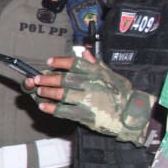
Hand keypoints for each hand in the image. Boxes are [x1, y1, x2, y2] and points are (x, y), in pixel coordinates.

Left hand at [27, 52, 154, 142]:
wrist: (131, 115)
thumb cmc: (121, 93)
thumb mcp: (112, 75)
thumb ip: (96, 64)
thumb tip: (84, 52)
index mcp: (96, 73)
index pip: (75, 63)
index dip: (60, 62)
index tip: (49, 62)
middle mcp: (91, 85)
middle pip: (64, 79)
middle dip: (47, 78)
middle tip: (36, 78)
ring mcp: (87, 100)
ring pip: (61, 94)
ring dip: (47, 92)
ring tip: (38, 91)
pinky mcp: (85, 114)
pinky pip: (64, 111)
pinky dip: (51, 108)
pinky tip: (43, 106)